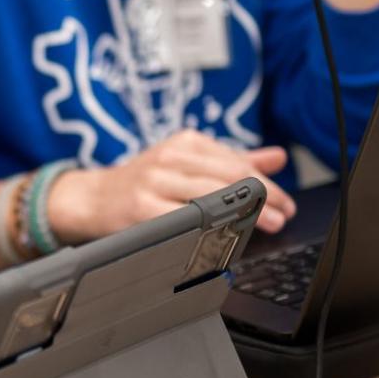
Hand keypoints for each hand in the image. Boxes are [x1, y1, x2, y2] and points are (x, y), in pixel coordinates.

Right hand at [48, 131, 294, 238]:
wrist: (92, 199)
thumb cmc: (144, 183)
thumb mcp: (187, 162)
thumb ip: (234, 161)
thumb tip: (278, 158)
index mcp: (184, 143)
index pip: (235, 161)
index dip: (266, 182)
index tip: (285, 201)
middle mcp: (169, 157)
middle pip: (227, 176)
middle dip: (261, 197)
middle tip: (283, 214)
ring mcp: (154, 182)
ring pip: (209, 195)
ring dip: (244, 212)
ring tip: (267, 223)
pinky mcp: (141, 208)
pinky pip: (183, 219)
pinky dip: (209, 227)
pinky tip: (226, 234)